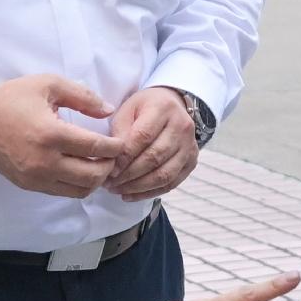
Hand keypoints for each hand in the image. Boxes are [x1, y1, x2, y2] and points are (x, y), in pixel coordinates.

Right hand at [0, 74, 125, 198]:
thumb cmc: (12, 99)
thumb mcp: (48, 85)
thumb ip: (82, 96)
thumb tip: (108, 111)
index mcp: (51, 134)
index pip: (96, 148)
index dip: (115, 147)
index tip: (121, 143)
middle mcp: (45, 161)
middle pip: (93, 175)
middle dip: (110, 166)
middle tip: (113, 155)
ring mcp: (37, 177)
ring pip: (81, 190)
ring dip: (96, 179)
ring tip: (99, 164)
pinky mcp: (30, 185)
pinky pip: (64, 192)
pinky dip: (78, 185)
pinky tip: (81, 170)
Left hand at [108, 86, 203, 200]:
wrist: (171, 105)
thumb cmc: (145, 108)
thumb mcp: (127, 109)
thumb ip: (119, 131)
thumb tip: (112, 159)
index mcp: (163, 109)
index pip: (143, 136)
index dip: (125, 156)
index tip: (109, 169)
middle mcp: (182, 126)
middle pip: (154, 157)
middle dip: (129, 174)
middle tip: (109, 183)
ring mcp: (190, 145)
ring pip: (164, 174)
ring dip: (138, 187)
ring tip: (118, 189)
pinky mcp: (191, 161)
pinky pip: (171, 183)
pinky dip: (149, 192)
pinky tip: (131, 195)